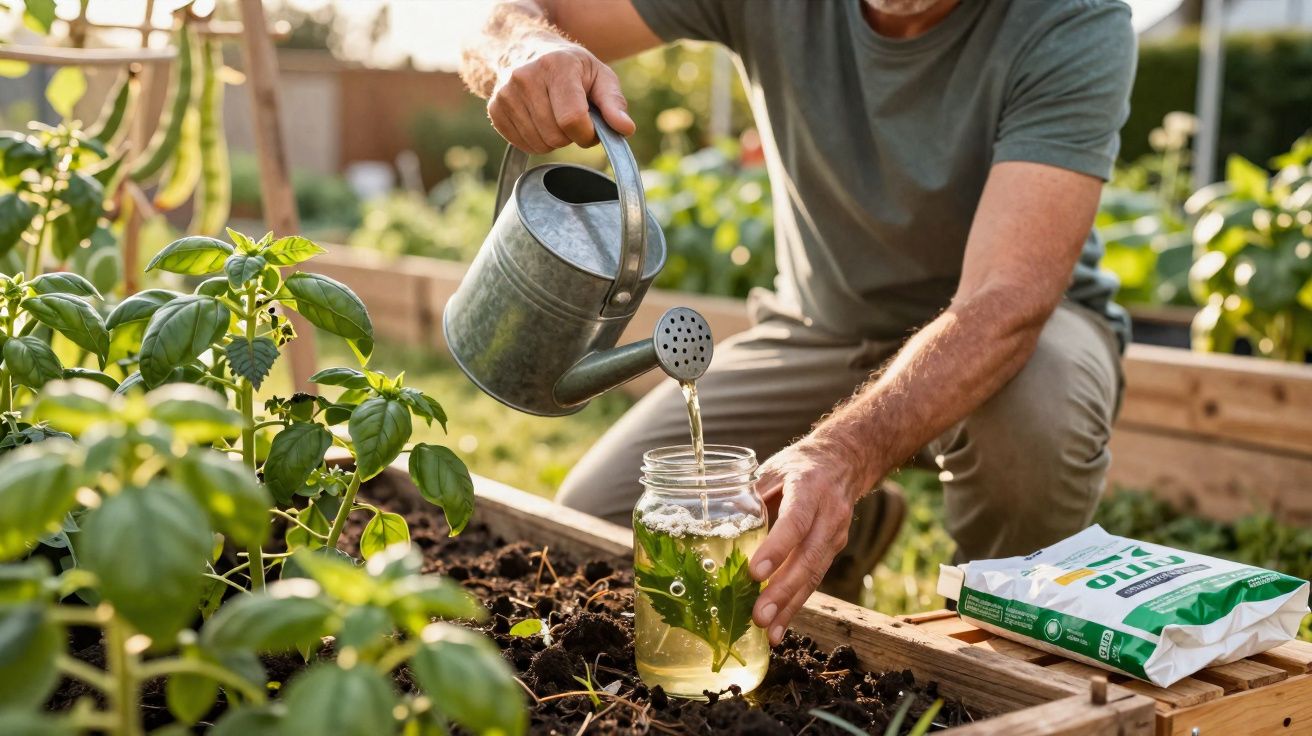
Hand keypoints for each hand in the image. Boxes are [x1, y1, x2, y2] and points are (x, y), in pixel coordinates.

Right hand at [488, 40, 634, 153]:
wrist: (525, 50)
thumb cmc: (570, 67)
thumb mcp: (599, 75)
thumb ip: (614, 103)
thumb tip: (625, 129)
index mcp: (556, 66)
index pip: (572, 119)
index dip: (587, 133)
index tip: (591, 127)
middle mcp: (526, 77)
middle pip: (556, 136)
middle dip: (571, 136)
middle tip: (572, 117)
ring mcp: (506, 94)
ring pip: (540, 144)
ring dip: (554, 140)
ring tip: (555, 116)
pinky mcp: (495, 110)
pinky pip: (524, 145)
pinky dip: (537, 141)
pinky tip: (539, 120)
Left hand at [750, 439, 863, 644]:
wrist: (843, 463)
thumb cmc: (799, 467)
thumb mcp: (773, 469)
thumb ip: (750, 495)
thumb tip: (717, 522)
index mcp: (809, 488)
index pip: (795, 522)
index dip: (777, 548)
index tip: (755, 573)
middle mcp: (828, 515)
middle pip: (807, 558)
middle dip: (782, 591)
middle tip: (759, 616)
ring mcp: (835, 535)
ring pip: (813, 575)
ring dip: (790, 606)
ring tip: (768, 632)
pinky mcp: (834, 551)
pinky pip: (814, 580)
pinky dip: (796, 604)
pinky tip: (779, 627)